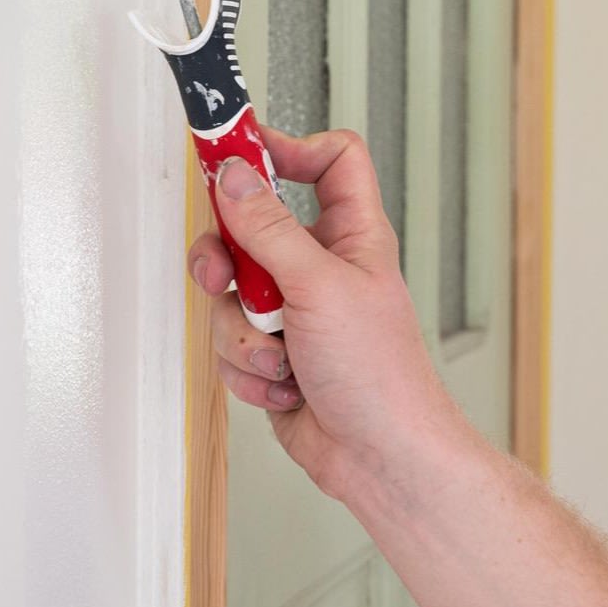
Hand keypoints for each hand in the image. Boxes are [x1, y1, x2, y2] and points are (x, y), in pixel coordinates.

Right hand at [187, 125, 449, 501]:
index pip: (328, 160)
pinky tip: (286, 386)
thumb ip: (268, 228)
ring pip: (231, 294)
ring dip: (244, 333)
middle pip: (249, 226)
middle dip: (229, 260)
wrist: (380, 459)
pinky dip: (249, 370)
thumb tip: (234, 177)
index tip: (237, 151)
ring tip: (280, 356)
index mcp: (350, 234)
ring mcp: (294, 311)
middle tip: (226, 275)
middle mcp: (320, 266)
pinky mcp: (272, 353)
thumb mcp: (319, 286)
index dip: (285, 146)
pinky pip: (231, 343)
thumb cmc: (382, 377)